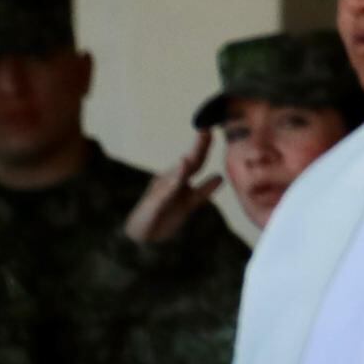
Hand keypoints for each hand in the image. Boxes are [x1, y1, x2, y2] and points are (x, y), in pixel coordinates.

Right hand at [126, 131, 222, 245]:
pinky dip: (173, 184)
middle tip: (206, 128)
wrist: (143, 235)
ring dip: (187, 162)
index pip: (197, 159)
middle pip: (189, 161)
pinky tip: (180, 175)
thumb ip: (203, 191)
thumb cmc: (165, 215)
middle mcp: (171, 180)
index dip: (205, 145)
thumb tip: (220, 176)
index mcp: (181, 179)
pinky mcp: (155, 205)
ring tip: (195, 148)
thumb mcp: (189, 203)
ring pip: (176, 175)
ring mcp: (162, 192)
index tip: (214, 127)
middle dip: (199, 145)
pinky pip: (165, 194)